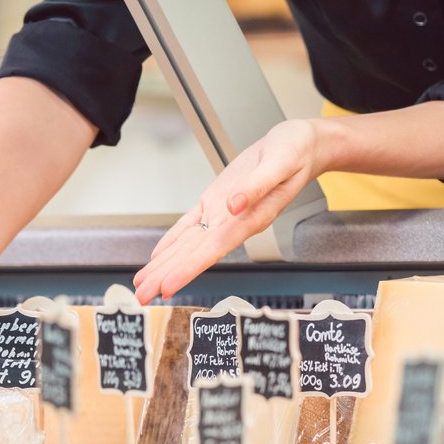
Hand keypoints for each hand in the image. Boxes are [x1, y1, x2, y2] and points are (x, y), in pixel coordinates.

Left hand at [134, 119, 323, 303]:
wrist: (301, 146)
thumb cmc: (296, 154)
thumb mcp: (281, 162)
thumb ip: (257, 186)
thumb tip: (233, 205)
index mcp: (250, 218)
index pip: (213, 250)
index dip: (188, 269)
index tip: (168, 286)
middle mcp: (234, 222)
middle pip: (194, 254)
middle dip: (167, 275)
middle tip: (142, 296)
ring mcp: (224, 214)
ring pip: (188, 244)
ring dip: (165, 265)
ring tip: (144, 283)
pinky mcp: (217, 200)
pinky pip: (191, 224)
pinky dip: (173, 240)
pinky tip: (160, 255)